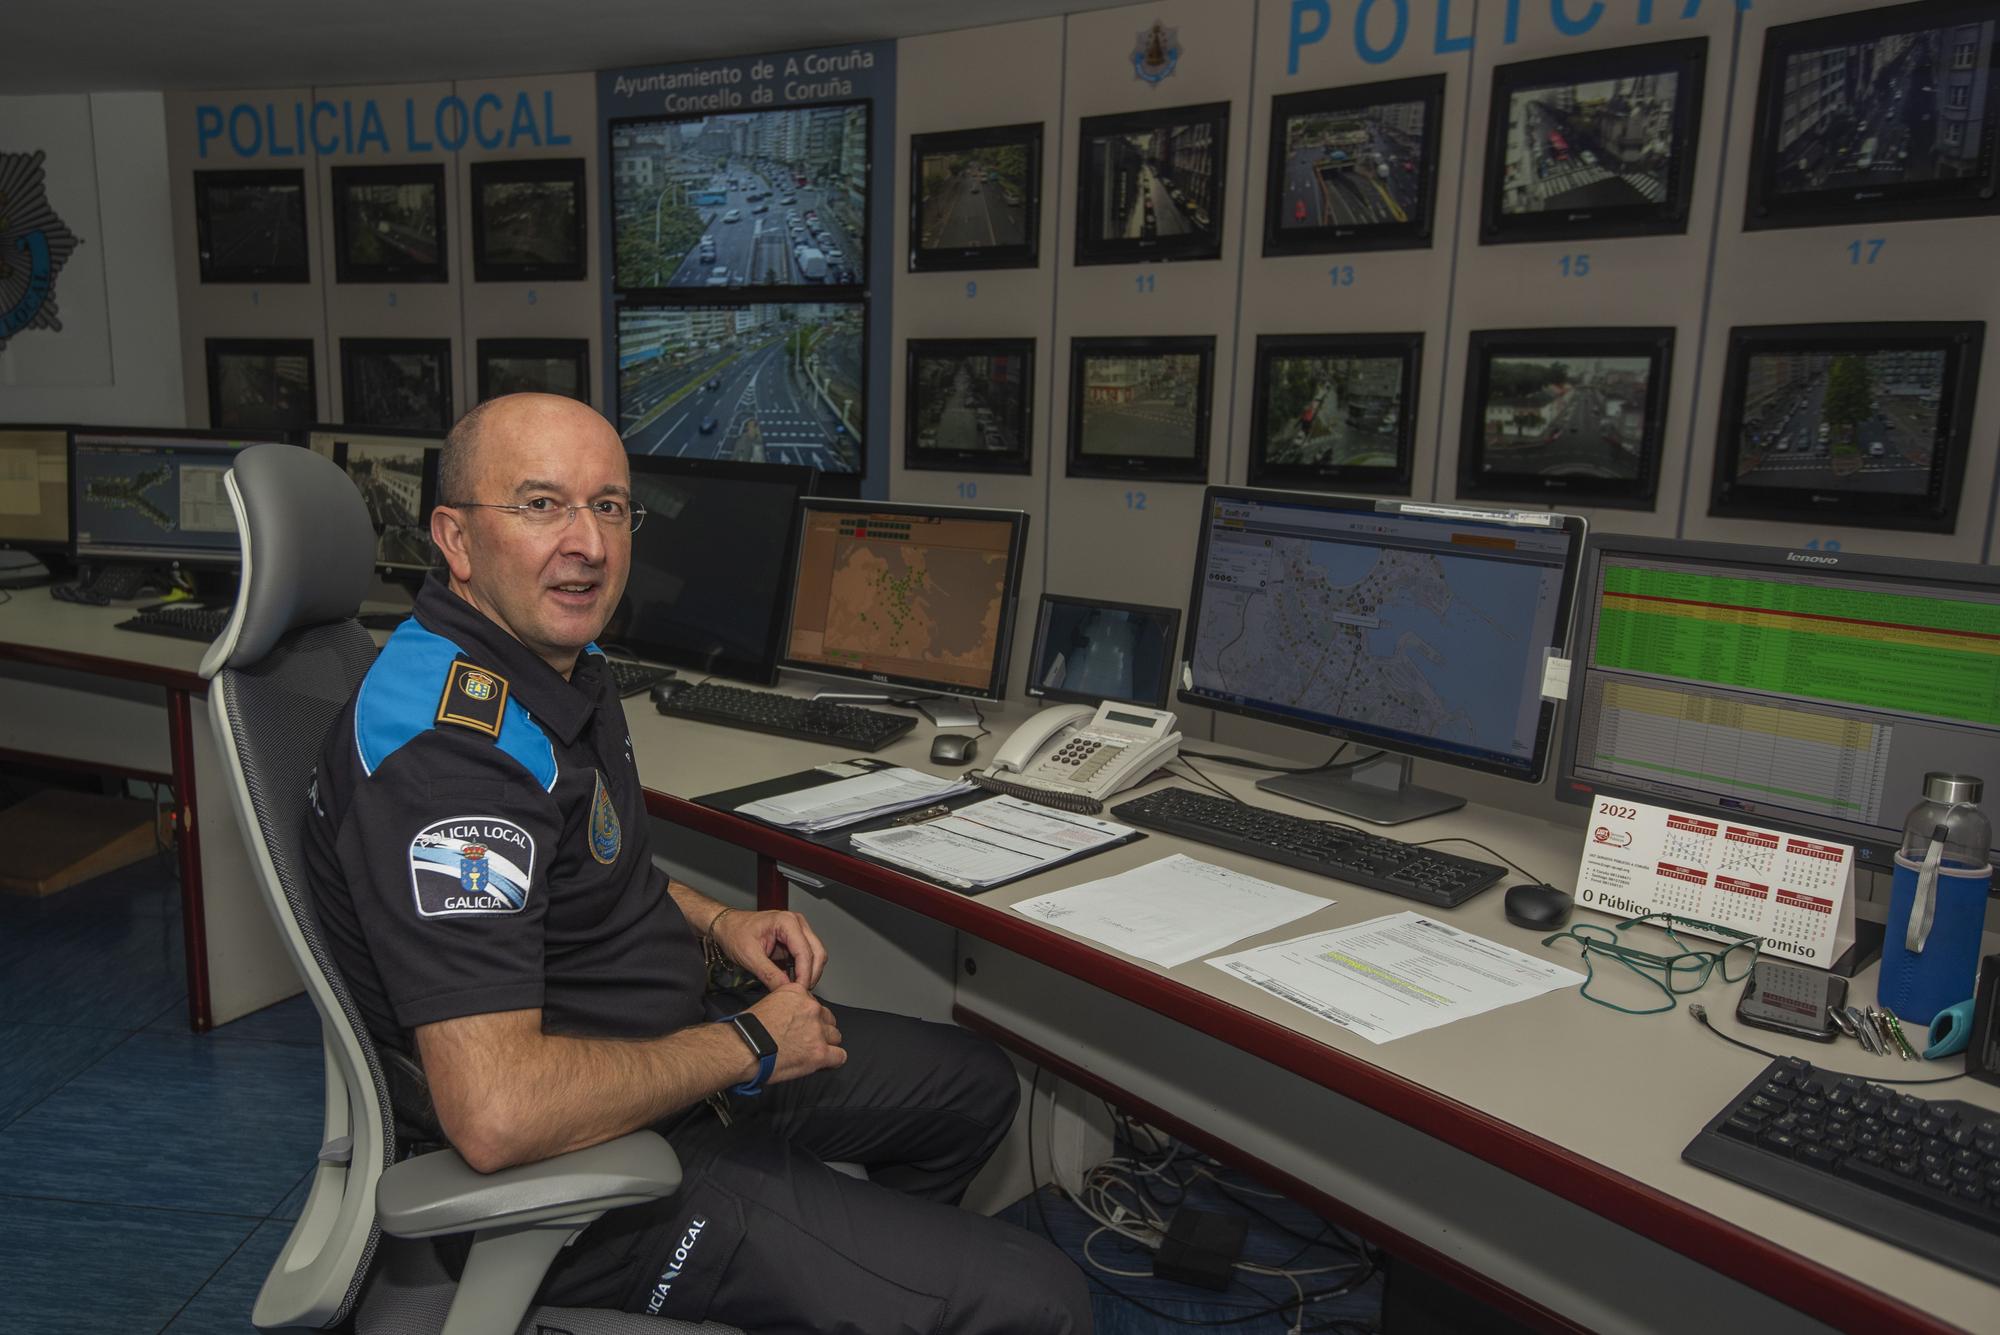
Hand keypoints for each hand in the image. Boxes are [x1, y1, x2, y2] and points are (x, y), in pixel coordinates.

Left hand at [713, 907, 827, 991]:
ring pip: (816, 956)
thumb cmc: (734, 933)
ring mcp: (798, 931)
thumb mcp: (749, 956)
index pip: (805, 952)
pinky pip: (807, 958)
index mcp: (787, 921)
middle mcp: (797, 923)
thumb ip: (769, 974)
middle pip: (817, 953)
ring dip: (809, 974)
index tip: (799, 992)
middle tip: (800, 993)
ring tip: (795, 989)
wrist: (726, 926)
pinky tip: (792, 982)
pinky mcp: (795, 941)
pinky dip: (803, 971)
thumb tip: (786, 990)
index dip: (804, 974)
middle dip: (811, 975)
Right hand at [748, 982, 845, 1083]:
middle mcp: (811, 1008)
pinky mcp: (819, 1052)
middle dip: (820, 1029)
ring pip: (835, 1036)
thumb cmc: (748, 1030)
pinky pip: (840, 1056)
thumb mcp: (769, 1002)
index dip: (809, 1018)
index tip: (801, 1026)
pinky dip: (833, 1061)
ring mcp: (817, 1031)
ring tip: (810, 1053)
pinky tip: (823, 1063)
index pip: (814, 1004)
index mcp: (798, 993)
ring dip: (826, 1044)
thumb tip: (793, 1017)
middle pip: (828, 1019)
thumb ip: (787, 1006)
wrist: (743, 1049)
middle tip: (806, 1040)